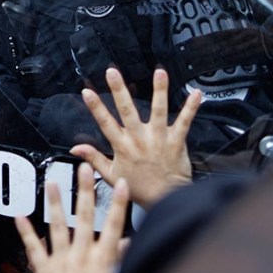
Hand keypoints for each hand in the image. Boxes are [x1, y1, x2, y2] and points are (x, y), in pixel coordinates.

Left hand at [14, 162, 128, 272]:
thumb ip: (119, 262)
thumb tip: (127, 244)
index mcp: (102, 261)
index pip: (113, 226)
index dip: (118, 204)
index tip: (119, 183)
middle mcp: (82, 258)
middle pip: (84, 218)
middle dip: (84, 192)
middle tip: (82, 170)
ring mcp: (62, 263)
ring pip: (58, 227)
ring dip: (54, 203)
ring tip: (51, 183)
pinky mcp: (45, 272)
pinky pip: (34, 249)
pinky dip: (26, 233)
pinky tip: (20, 217)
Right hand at [71, 67, 199, 208]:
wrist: (165, 199)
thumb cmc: (139, 188)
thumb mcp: (111, 176)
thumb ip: (94, 159)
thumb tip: (76, 149)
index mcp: (123, 147)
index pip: (105, 123)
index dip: (95, 107)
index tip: (87, 92)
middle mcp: (139, 140)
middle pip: (127, 111)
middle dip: (119, 90)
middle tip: (113, 73)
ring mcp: (159, 139)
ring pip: (158, 111)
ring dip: (159, 91)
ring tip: (159, 73)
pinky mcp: (176, 141)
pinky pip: (184, 122)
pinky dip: (190, 108)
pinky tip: (196, 94)